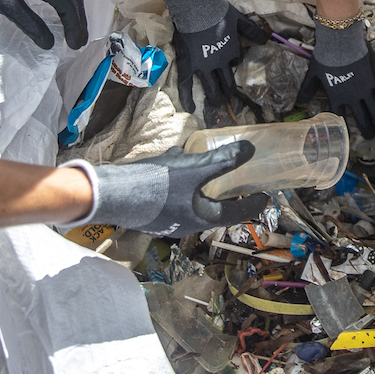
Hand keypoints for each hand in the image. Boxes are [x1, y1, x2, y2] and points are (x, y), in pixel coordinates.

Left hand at [0, 0, 86, 50]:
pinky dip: (65, 1)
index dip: (74, 28)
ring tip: (74, 29)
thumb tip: (49, 44)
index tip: (74, 46)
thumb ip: (30, 24)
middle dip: (79, 21)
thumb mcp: (8, 5)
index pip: (69, 7)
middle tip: (79, 42)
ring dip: (73, 11)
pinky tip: (59, 10)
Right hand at [84, 141, 268, 236]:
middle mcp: (186, 223)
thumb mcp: (194, 168)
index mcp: (202, 218)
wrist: (109, 194)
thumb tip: (250, 150)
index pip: (237, 214)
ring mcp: (167, 219)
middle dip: (225, 190)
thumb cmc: (155, 185)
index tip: (265, 197)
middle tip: (236, 177)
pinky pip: (173, 194)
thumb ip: (223, 160)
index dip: (253, 203)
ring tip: (200, 161)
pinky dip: (178, 178)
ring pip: (191, 198)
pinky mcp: (151, 211)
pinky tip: (171, 160)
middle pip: (214, 207)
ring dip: (199, 181)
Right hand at [157, 0, 266, 112]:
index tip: (230, 60)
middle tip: (229, 97)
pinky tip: (191, 109)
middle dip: (229, 89)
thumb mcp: (239, 19)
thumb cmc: (218, 12)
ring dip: (214, 97)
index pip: (235, 61)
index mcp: (232, 51)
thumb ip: (252, 30)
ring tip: (216, 104)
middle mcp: (219, 63)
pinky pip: (186, 85)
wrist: (196, 9)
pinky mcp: (187, 66)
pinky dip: (187, 98)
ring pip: (210, 87)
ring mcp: (203, 66)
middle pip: (226, 80)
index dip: (233, 61)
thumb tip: (265, 40)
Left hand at [297, 20, 374, 137]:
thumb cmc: (325, 57)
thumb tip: (299, 103)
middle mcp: (353, 98)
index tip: (349, 135)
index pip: (340, 117)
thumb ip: (307, 89)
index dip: (345, 127)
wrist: (341, 42)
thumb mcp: (313, 74)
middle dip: (367, 130)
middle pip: (362, 118)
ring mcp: (367, 90)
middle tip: (371, 137)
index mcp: (337, 97)